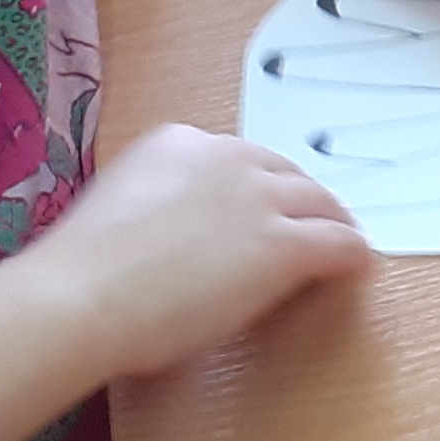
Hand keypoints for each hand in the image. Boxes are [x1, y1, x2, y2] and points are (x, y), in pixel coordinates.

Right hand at [39, 122, 370, 379]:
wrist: (81, 298)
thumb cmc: (79, 273)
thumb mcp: (118, 208)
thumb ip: (156, 206)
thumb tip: (172, 236)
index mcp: (178, 142)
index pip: (238, 160)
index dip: (257, 188)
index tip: (263, 209)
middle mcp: (226, 157)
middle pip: (286, 173)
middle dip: (302, 201)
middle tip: (314, 226)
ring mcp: (259, 199)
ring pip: (319, 203)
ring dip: (333, 223)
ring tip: (344, 243)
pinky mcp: (283, 245)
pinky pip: (336, 244)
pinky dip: (352, 255)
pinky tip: (359, 268)